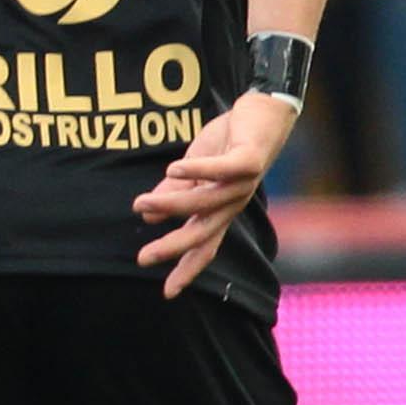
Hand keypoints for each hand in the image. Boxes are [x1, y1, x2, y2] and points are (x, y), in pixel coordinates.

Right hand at [132, 92, 299, 297]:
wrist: (264, 110)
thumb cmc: (228, 141)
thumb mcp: (193, 169)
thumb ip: (174, 191)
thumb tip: (146, 214)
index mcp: (219, 208)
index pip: (203, 246)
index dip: (187, 269)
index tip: (168, 294)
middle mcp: (232, 203)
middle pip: (203, 232)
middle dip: (173, 247)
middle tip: (144, 258)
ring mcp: (242, 184)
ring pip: (205, 201)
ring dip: (172, 203)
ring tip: (141, 202)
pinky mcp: (249, 161)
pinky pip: (223, 169)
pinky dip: (198, 170)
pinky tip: (174, 167)